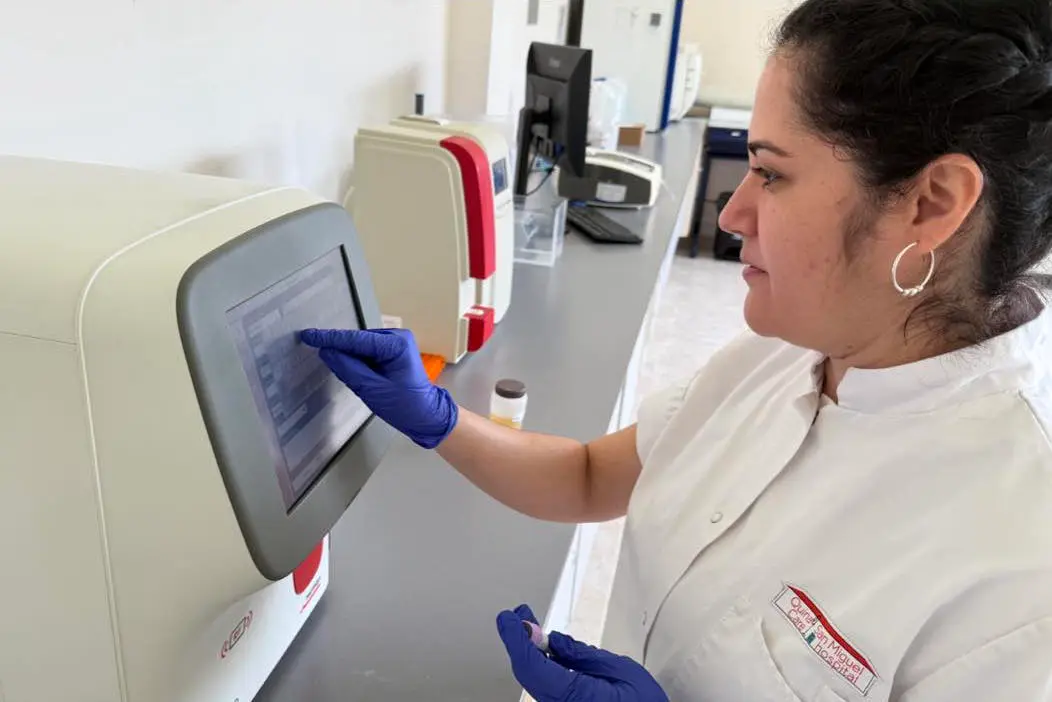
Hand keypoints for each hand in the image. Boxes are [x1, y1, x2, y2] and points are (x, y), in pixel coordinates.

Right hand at [298, 328, 457, 448]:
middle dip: (339, 349)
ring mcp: (396, 343)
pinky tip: (353, 372)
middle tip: (316, 352)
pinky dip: (357, 361)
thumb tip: (327, 352)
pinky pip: (367, 353)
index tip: (308, 335)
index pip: (356, 339)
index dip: (330, 338)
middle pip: (358, 341)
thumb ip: (348, 369)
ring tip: (342, 372)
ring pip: (361, 347)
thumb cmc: (406, 406)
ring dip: (349, 357)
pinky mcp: (392, 352)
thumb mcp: (373, 390)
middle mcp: (397, 337)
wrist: (427, 416)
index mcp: (396, 344)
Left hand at [496, 605, 668, 701]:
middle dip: (520, 641)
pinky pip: (545, 688)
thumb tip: (555, 641)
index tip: (509, 618)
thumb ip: (585, 656)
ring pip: (534, 681)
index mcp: (578, 699)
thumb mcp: (622, 672)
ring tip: (528, 626)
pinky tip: (543, 649)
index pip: (534, 668)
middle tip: (517, 616)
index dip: (517, 640)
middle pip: (529, 674)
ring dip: (528, 651)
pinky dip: (539, 665)